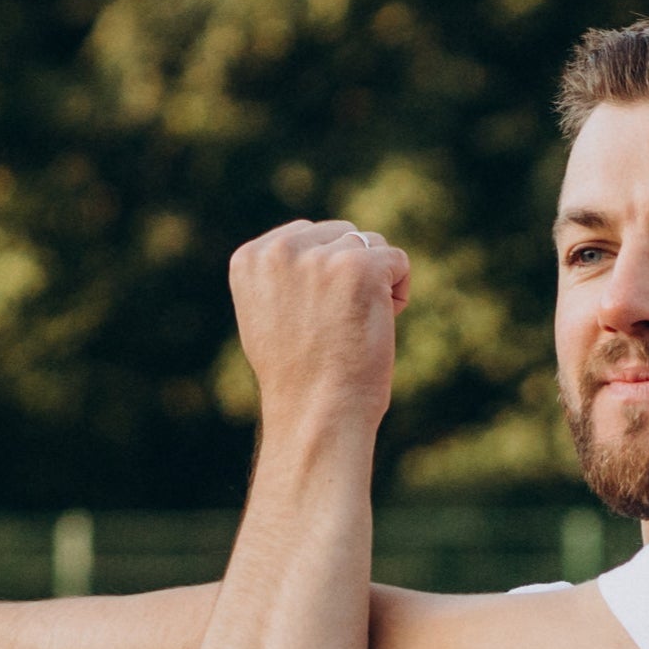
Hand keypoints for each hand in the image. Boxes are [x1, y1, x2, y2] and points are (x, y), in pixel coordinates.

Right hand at [228, 219, 409, 432]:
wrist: (316, 415)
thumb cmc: (299, 379)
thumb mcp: (268, 316)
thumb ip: (282, 276)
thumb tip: (309, 249)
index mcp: (250, 258)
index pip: (307, 236)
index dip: (324, 278)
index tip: (314, 321)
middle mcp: (279, 251)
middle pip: (340, 234)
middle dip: (350, 272)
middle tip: (338, 326)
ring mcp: (319, 258)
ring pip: (371, 245)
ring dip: (375, 284)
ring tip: (355, 327)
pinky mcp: (359, 267)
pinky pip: (397, 260)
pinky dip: (398, 293)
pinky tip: (379, 324)